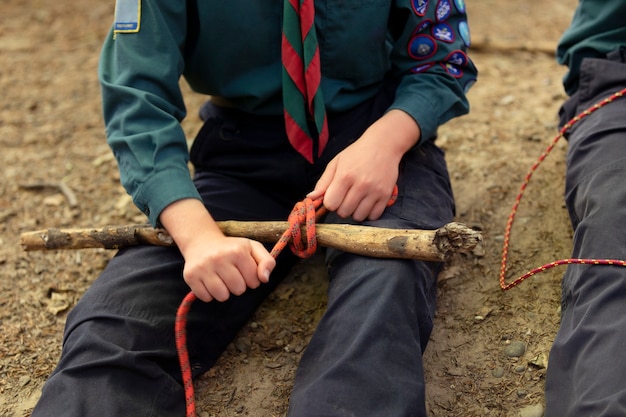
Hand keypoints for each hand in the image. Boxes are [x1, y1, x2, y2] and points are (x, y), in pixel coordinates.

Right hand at [160, 199, 275, 301]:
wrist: (202, 242)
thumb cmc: (232, 248)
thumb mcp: (253, 248)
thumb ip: (267, 261)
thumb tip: (264, 279)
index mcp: (238, 251)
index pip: (254, 281)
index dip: (252, 279)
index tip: (245, 271)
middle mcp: (219, 258)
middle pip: (239, 290)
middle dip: (239, 286)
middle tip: (232, 275)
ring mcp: (203, 267)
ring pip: (222, 296)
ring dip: (225, 292)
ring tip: (222, 280)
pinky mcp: (190, 276)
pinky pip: (206, 298)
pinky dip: (210, 294)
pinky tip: (210, 282)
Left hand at [308, 109, 420, 220]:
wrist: (383, 145)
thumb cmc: (357, 153)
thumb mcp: (336, 163)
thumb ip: (324, 182)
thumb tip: (311, 198)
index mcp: (345, 176)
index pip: (331, 204)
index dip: (330, 202)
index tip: (334, 196)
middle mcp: (361, 184)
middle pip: (344, 212)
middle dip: (341, 207)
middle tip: (346, 197)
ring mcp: (375, 191)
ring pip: (358, 216)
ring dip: (355, 211)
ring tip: (357, 200)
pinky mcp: (386, 195)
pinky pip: (374, 216)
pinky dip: (368, 213)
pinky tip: (367, 203)